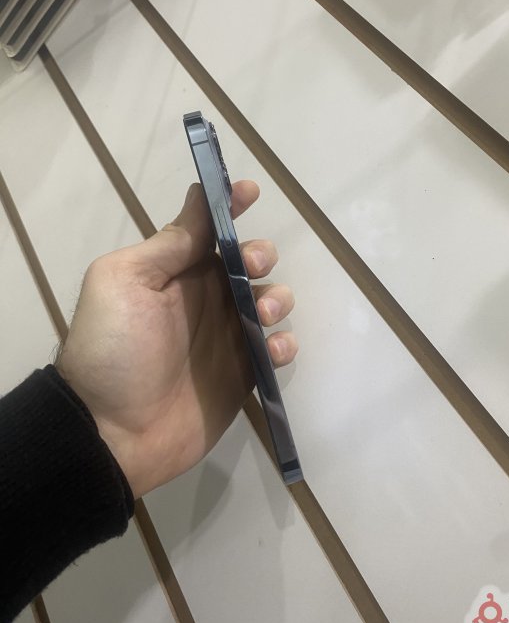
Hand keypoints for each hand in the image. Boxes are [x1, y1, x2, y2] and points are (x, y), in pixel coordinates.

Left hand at [57, 182, 297, 498]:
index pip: (209, 230)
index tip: (251, 191)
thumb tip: (199, 198)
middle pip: (247, 262)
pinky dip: (283, 344)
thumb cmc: (114, 347)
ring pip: (269, 301)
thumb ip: (168, 245)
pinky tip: (272, 350)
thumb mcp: (124, 281)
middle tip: (250, 268)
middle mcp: (205, 299)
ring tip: (263, 314)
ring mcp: (226, 337)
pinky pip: (275, 350)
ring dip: (277, 298)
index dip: (231, 207)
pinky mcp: (243, 374)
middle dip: (259, 254)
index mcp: (175, 272)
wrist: (111, 431)